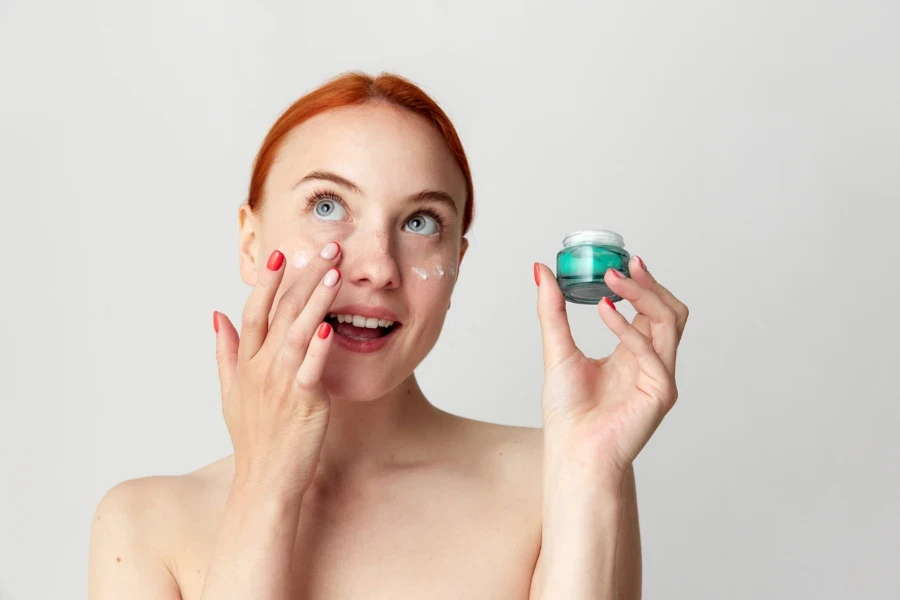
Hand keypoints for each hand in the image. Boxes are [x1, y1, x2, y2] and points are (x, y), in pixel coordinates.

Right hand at [213, 242, 342, 497]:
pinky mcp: (303, 401)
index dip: (267, 282)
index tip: (281, 254)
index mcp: (245, 363)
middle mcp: (260, 368)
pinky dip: (319, 346)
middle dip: (303, 277)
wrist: (264, 481)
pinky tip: (331, 325)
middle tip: (327, 247)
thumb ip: (225, 351)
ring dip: (315, 299)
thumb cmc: (253, 438)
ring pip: (297, 331)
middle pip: (281, 312)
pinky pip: (310, 368)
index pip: (255, 312)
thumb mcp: (230, 392)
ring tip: (334, 272)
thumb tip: (216, 315)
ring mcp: (280, 383)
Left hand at [534, 256, 688, 485]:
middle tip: (621, 266)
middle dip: (648, 284)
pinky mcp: (661, 392)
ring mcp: (661, 377)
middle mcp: (653, 362)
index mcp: (634, 352)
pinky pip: (653, 352)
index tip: (623, 260)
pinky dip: (629, 329)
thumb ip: (553, 310)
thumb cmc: (568, 411)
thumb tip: (542, 270)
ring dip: (643, 296)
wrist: (571, 451)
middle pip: (669, 311)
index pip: (652, 309)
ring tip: (612, 281)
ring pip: (670, 323)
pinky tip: (604, 312)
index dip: (643, 283)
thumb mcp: (557, 348)